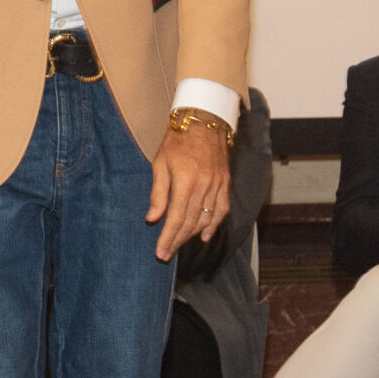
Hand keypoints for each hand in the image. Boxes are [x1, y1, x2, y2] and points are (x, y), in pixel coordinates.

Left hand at [147, 124, 230, 261]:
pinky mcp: (226, 183)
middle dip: (177, 241)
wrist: (203, 123)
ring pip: (206, 219)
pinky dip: (214, 225)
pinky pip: (222, 209)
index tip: (161, 252)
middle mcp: (205, 186)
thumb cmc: (177, 142)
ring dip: (193, 235)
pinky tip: (205, 235)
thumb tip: (152, 219)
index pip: (177, 218)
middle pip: (191, 223)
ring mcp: (218, 185)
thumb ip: (158, 194)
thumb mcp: (159, 165)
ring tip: (178, 245)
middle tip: (166, 254)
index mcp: (186, 181)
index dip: (168, 238)